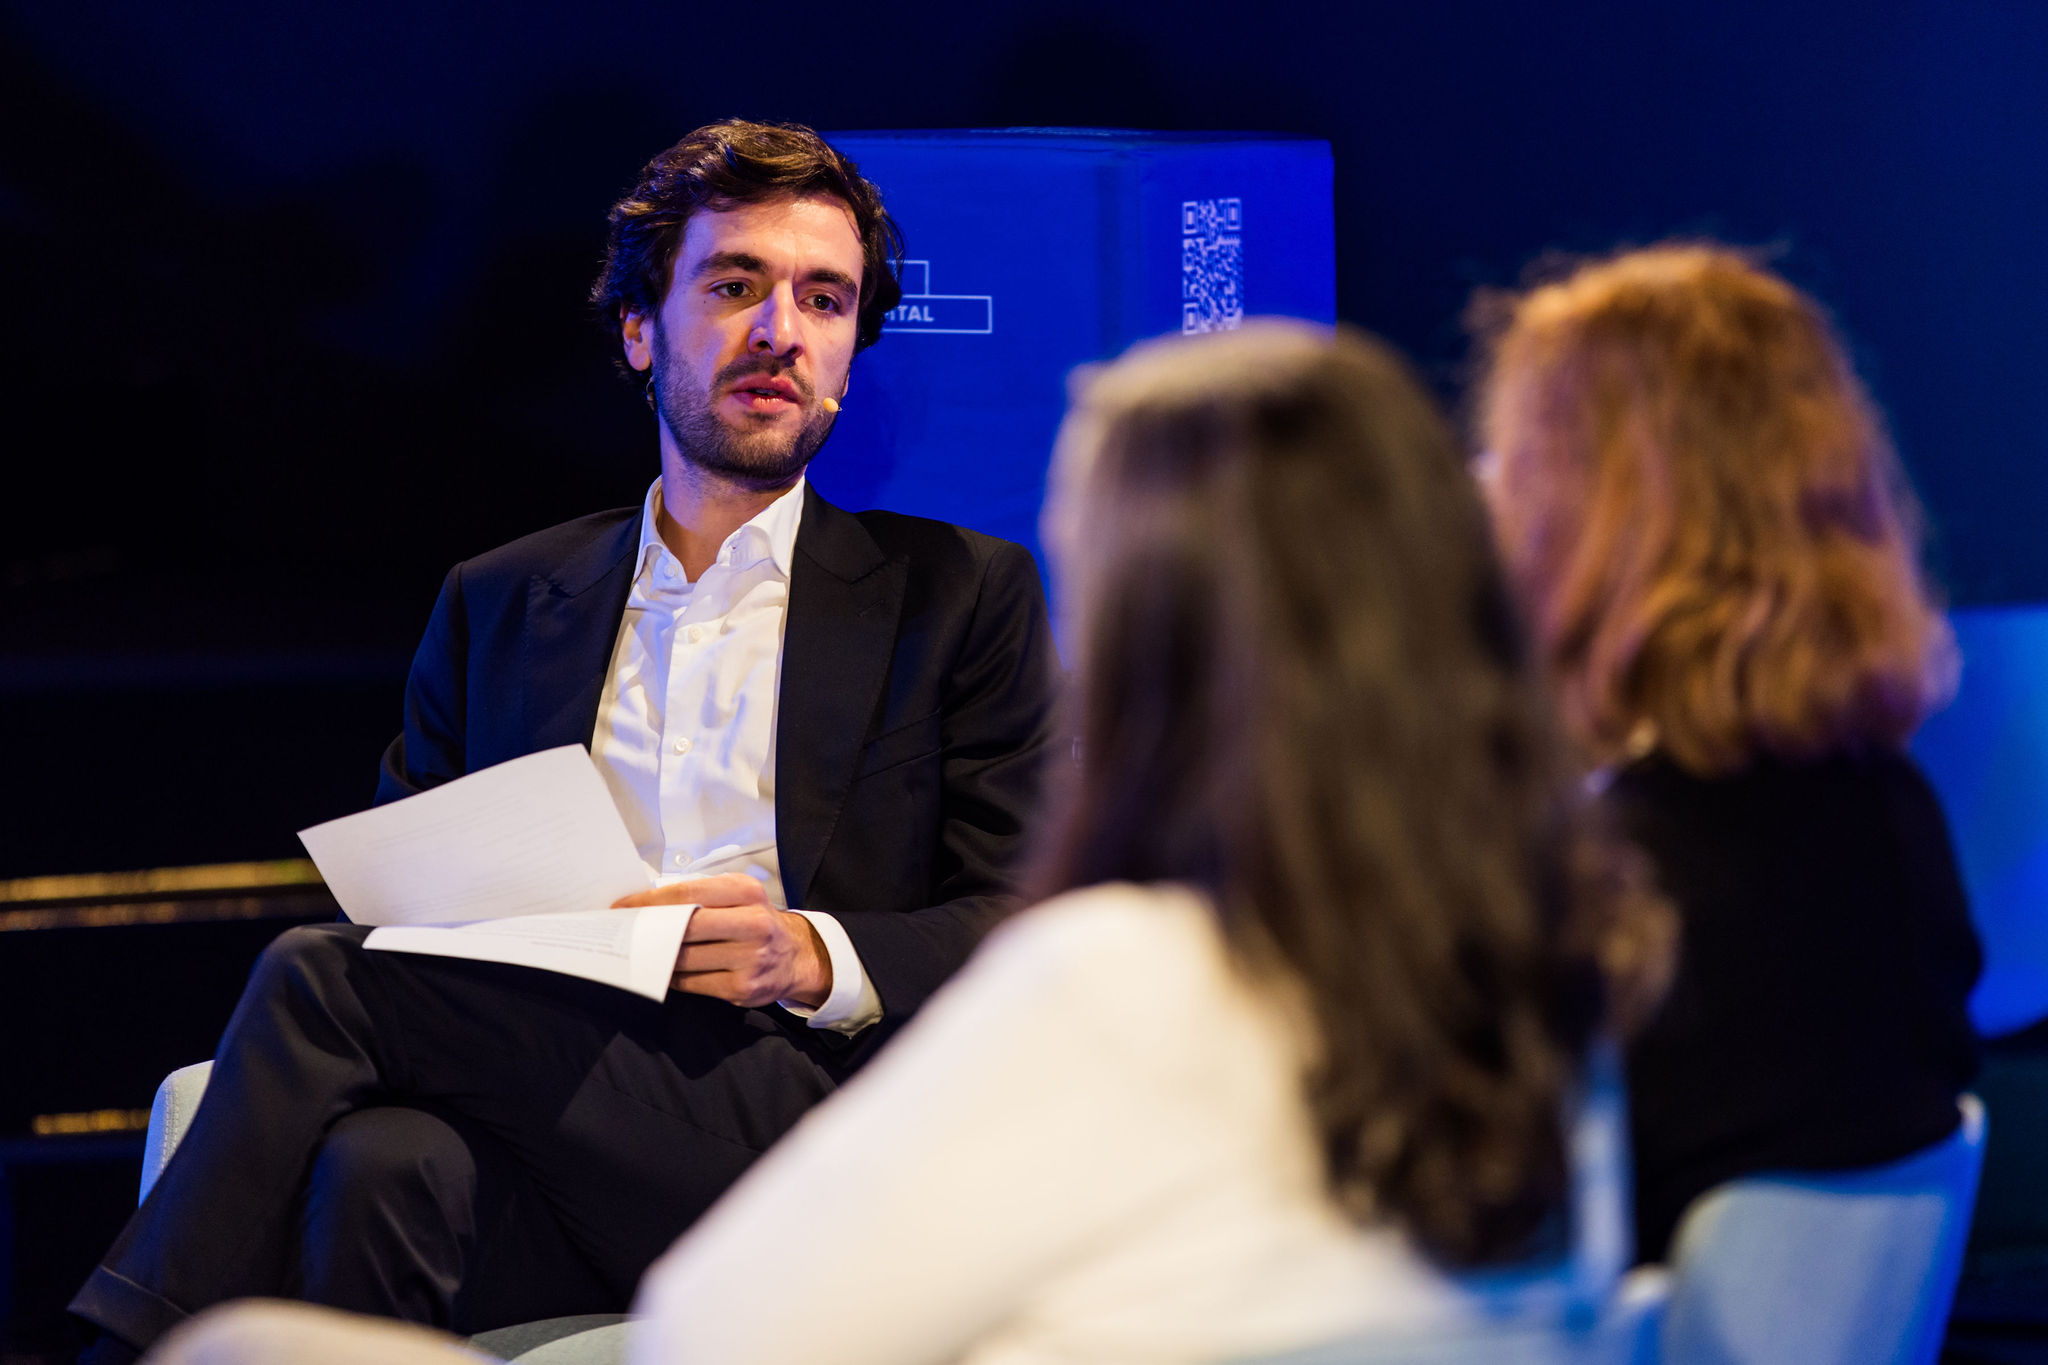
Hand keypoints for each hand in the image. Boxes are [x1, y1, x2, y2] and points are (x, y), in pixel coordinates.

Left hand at [613, 873, 832, 1008]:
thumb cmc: (755, 921)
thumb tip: (650, 903)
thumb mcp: (739, 897)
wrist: (795, 957)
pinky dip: (674, 977)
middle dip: (650, 929)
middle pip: (686, 926)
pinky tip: (665, 970)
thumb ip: (702, 895)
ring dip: (658, 956)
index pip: (688, 893)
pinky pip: (693, 983)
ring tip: (641, 951)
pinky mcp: (742, 988)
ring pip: (686, 958)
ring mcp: (750, 959)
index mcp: (747, 892)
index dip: (650, 900)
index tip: (624, 906)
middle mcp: (754, 923)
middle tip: (625, 931)